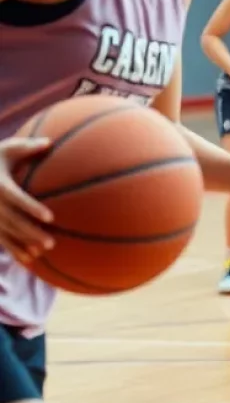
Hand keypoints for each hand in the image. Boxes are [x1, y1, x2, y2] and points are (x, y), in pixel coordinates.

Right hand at [0, 138, 54, 265]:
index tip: (50, 217)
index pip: (17, 199)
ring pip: (7, 233)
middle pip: (13, 221)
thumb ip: (27, 146)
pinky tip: (30, 260)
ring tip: (44, 252)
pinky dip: (14, 250)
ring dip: (24, 244)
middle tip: (51, 242)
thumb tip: (50, 142)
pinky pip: (2, 240)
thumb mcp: (6, 148)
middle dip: (31, 232)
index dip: (32, 208)